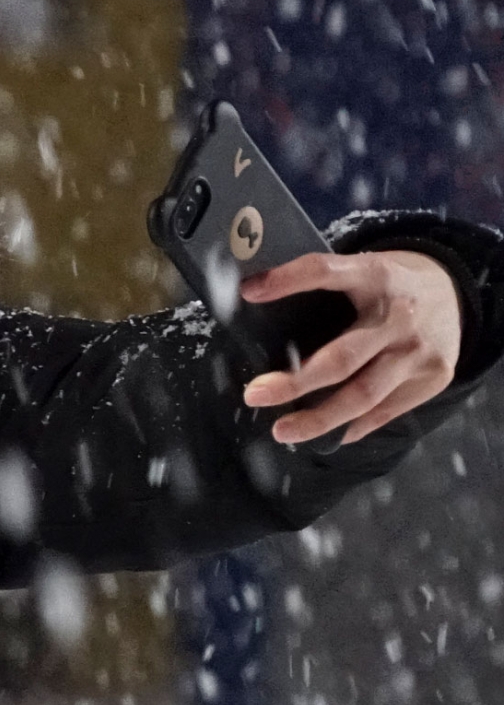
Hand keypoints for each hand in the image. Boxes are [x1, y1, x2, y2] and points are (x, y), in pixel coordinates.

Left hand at [239, 250, 460, 443]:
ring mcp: (418, 352)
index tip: (249, 292)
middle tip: (254, 395)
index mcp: (374, 276)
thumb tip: (254, 297)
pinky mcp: (433, 378)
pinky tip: (327, 435)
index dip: (288, 280)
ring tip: (282, 430)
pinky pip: (387, 410)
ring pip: (364, 395)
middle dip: (295, 382)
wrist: (455, 293)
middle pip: (342, 358)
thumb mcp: (361, 269)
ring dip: (320, 418)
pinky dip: (355, 425)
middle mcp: (399, 317)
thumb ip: (322, 281)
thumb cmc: (388, 285)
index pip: (326, 271)